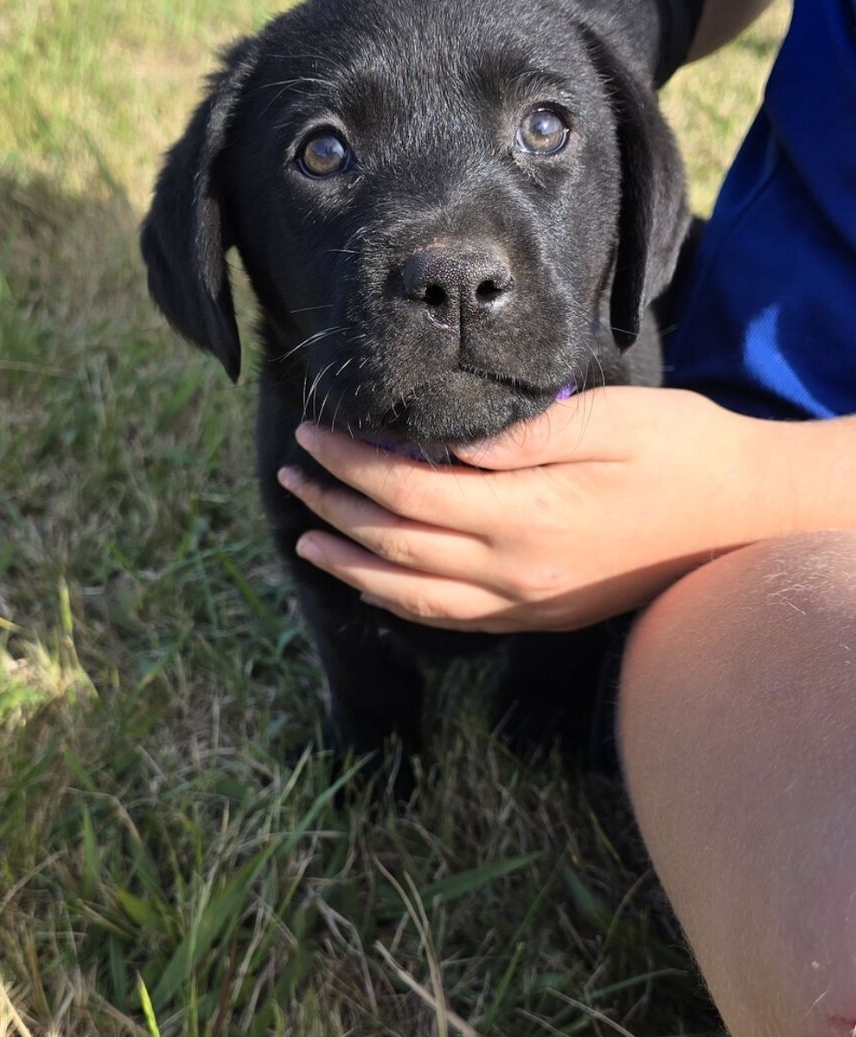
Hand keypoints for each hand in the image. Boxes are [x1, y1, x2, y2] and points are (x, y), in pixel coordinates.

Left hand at [277, 389, 783, 631]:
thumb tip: (445, 447)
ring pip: (415, 592)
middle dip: (335, 506)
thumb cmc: (684, 450)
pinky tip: (376, 578)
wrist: (746, 515)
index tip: (314, 432)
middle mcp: (517, 571)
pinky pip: (452, 617)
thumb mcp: (609, 419)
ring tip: (306, 534)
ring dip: (353, 563)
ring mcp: (529, 602)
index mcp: (527, 515)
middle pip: (397, 543)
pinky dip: (401, 598)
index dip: (351, 463)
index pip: (408, 492)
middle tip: (292, 473)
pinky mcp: (542, 615)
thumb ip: (522, 437)